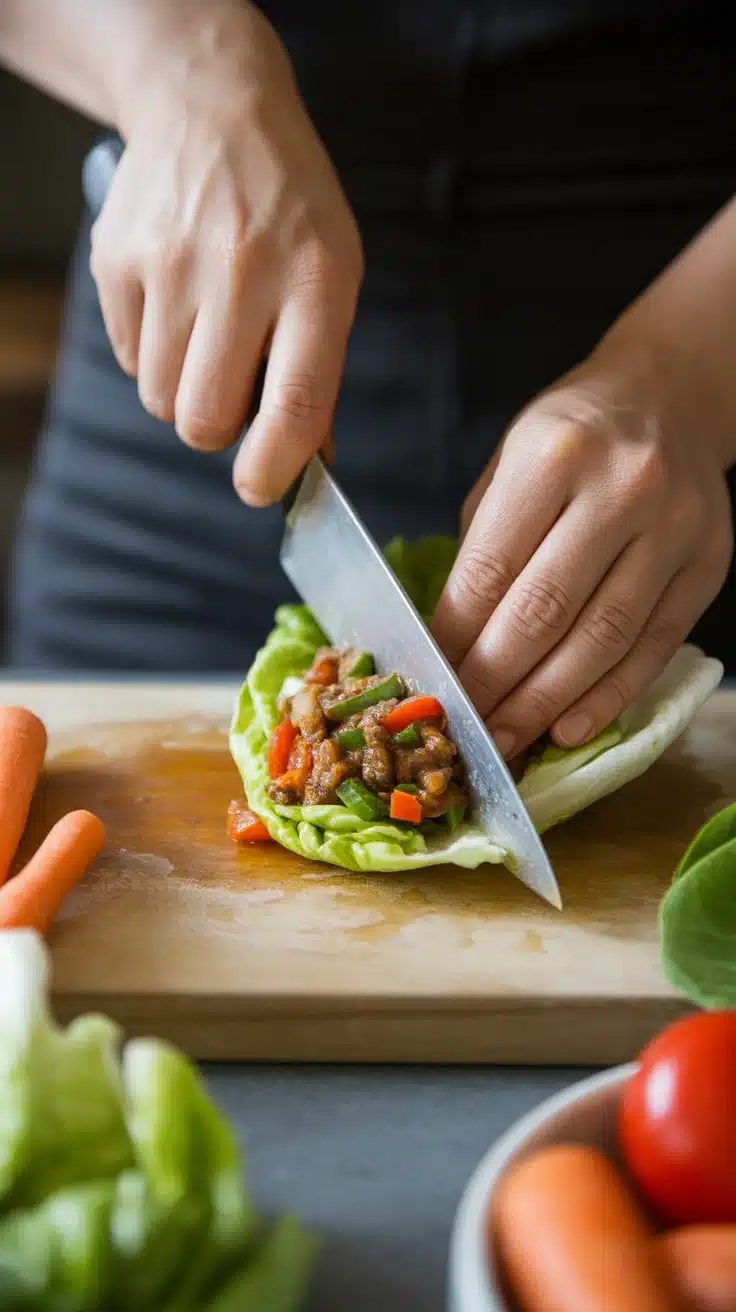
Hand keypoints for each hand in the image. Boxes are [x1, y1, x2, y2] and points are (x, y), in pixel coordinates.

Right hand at [89, 1, 362, 504]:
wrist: (212, 110)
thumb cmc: (289, 209)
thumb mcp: (334, 275)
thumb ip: (320, 371)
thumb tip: (309, 464)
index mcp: (314, 280)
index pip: (294, 404)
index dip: (275, 467)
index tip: (262, 489)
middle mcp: (241, 272)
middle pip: (205, 419)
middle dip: (219, 430)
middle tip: (236, 391)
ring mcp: (170, 263)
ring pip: (162, 400)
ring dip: (186, 391)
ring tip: (210, 336)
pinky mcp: (116, 260)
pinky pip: (130, 359)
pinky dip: (155, 353)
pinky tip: (178, 303)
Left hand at [432, 321, 732, 759]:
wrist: (671, 396)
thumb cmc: (571, 437)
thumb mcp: (509, 466)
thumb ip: (484, 548)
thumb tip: (451, 644)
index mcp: (552, 455)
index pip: (491, 570)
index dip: (456, 637)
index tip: (432, 681)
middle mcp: (621, 489)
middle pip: (545, 612)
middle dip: (495, 681)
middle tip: (464, 725)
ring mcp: (673, 530)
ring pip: (602, 638)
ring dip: (546, 702)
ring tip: (506, 739)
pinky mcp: (707, 565)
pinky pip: (653, 646)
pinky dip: (608, 696)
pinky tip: (569, 726)